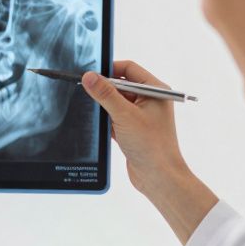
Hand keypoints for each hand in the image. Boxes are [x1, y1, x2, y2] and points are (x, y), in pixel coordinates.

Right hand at [81, 60, 219, 244]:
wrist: (158, 176)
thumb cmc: (151, 145)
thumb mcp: (124, 115)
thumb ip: (105, 94)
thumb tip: (88, 76)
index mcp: (155, 90)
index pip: (129, 68)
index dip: (109, 69)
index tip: (90, 75)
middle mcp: (150, 100)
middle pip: (121, 85)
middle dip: (104, 89)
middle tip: (86, 92)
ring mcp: (142, 115)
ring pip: (116, 102)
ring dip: (105, 107)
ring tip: (96, 114)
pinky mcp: (133, 129)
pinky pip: (115, 117)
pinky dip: (106, 120)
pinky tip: (101, 128)